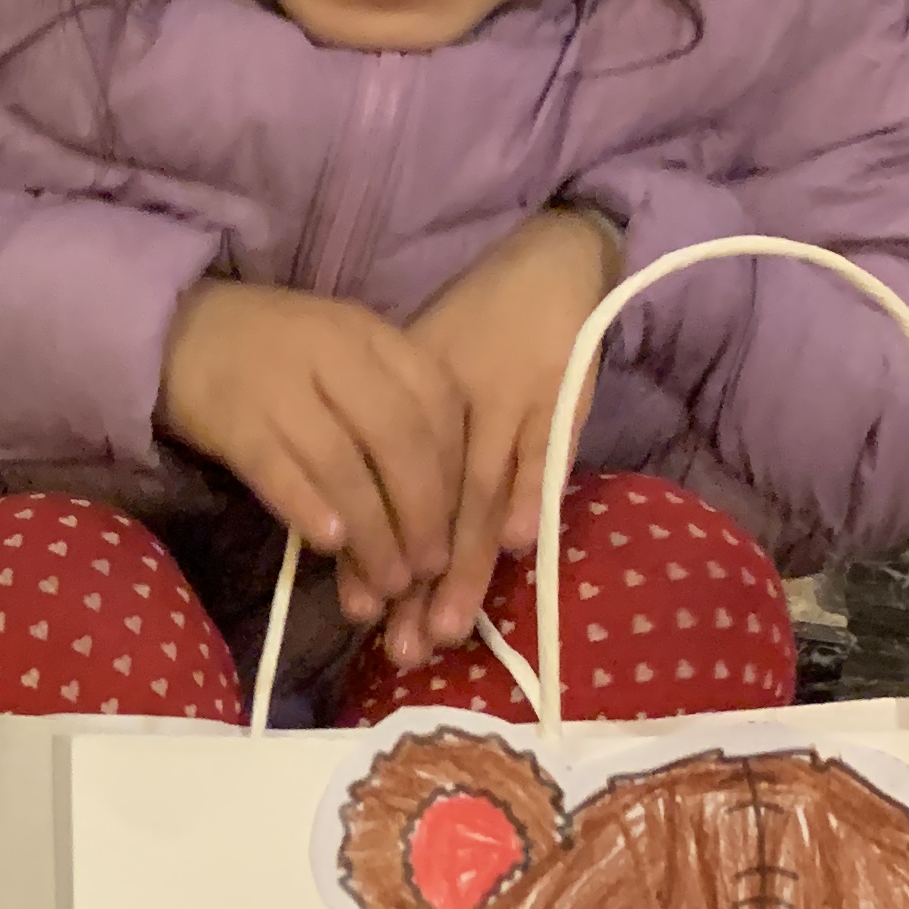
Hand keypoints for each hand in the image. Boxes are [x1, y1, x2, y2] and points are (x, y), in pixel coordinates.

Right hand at [156, 278, 465, 612]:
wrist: (178, 328)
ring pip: (342, 462)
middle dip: (423, 511)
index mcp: (371, 335)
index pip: (437, 402)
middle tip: (430, 568)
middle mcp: (332, 352)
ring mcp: (278, 383)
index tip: (461, 528)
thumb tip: (439, 509)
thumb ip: (390, 411)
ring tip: (388, 583)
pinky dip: (308, 508)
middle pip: (397, 436)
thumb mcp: (344, 359)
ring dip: (372, 530)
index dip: (454, 472)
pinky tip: (330, 544)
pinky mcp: (231, 418)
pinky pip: (277, 469)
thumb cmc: (276, 355)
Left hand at [378, 206, 622, 663]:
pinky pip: (544, 450)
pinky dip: (531, 494)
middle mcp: (454, 412)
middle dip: (418, 583)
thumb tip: (349, 522)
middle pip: (433, 508)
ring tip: (446, 627)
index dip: (376, 553)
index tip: (360, 612)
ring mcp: (508, 404)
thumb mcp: (419, 376)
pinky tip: (518, 545)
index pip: (390, 493)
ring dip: (466, 566)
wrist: (544, 261)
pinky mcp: (559, 394)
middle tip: (401, 648)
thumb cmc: (475, 324)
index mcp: (411, 408)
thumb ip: (392, 444)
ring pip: (481, 495)